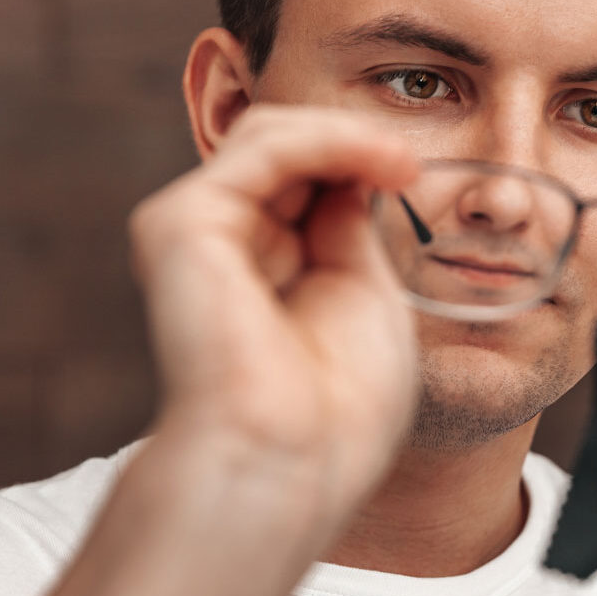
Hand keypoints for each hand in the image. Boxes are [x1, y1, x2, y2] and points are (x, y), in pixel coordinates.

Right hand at [128, 104, 419, 520]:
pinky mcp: (182, 225)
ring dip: (345, 134)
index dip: (359, 161)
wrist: (295, 460)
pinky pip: (262, 149)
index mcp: (265, 265)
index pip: (307, 178)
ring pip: (271, 136)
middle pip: (286, 149)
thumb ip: (349, 226)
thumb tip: (353, 167)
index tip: (414, 175)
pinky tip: (377, 160)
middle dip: (353, 142)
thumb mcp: (362, 293)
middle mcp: (224, 245)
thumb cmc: (338, 406)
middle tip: (409, 165)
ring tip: (400, 161)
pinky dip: (326, 139)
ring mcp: (197, 232)